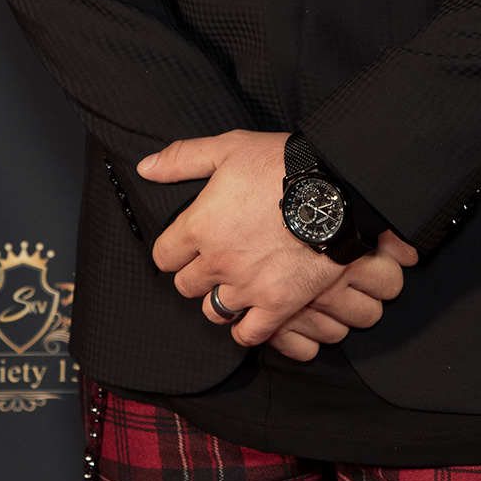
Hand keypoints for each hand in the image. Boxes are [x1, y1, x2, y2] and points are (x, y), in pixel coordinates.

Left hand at [138, 131, 417, 351]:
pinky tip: (253, 312)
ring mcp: (248, 286)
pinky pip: (249, 333)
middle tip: (216, 260)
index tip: (188, 244)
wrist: (334, 187)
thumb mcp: (228, 147)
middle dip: (197, 273)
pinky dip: (248, 327)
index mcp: (199, 225)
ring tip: (235, 283)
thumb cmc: (281, 164)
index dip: (174, 249)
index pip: (164, 256)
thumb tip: (146, 168)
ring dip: (220, 299)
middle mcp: (218, 261)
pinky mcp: (278, 304)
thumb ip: (183, 159)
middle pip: (186, 285)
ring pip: (214, 311)